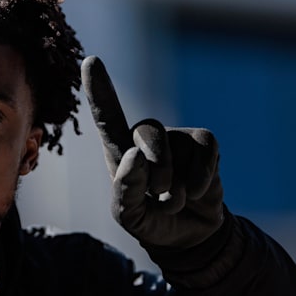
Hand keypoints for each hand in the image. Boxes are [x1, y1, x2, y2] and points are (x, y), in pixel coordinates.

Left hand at [81, 55, 224, 248]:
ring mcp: (176, 138)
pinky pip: (205, 150)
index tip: (90, 60)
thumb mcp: (129, 216)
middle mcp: (145, 138)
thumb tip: (135, 155)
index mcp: (119, 151)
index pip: (108, 117)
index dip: (99, 90)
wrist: (189, 234)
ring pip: (174, 146)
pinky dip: (201, 178)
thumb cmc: (150, 221)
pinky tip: (197, 192)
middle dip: (154, 170)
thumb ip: (126, 191)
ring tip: (173, 200)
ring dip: (175, 185)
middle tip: (158, 195)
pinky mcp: (203, 144)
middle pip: (146, 131)